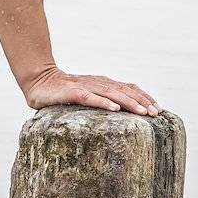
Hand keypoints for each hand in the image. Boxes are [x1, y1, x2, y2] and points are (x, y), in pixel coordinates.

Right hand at [22, 65, 160, 115]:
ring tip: (143, 112)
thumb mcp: (88, 97)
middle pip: (125, 90)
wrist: (39, 81)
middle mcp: (98, 82)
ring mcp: (85, 86)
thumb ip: (102, 102)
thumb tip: (123, 116)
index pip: (129, 88)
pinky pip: (90, 97)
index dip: (145, 97)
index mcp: (104, 84)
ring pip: (112, 93)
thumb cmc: (64, 92)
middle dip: (142, 102)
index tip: (159, 110)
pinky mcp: (72, 92)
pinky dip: (103, 102)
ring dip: (129, 102)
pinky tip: (114, 108)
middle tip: (156, 114)